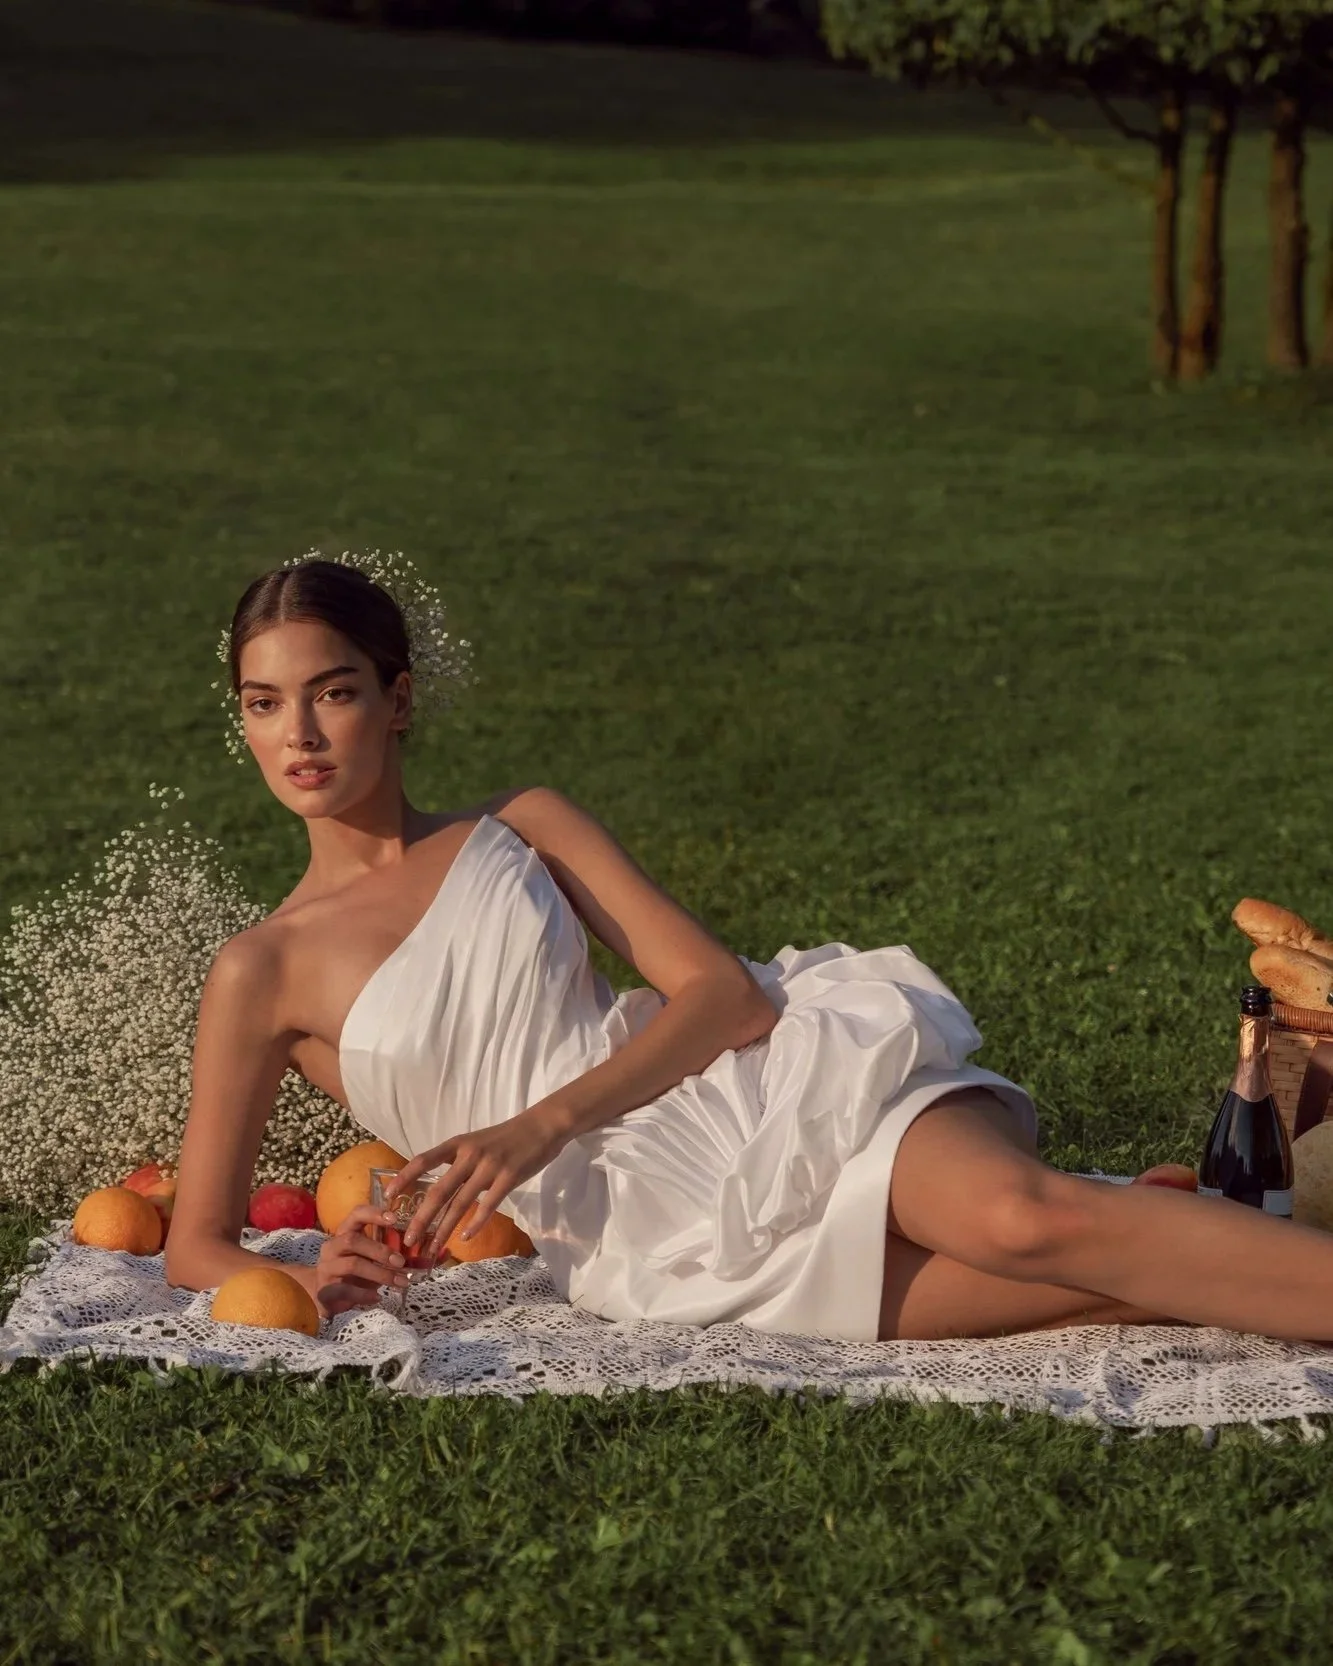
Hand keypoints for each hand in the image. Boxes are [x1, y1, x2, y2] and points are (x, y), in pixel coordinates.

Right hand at [305, 1202, 411, 1318]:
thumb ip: (385, 1254)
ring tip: (399, 1282)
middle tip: (401, 1262)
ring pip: (352, 1264)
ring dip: (380, 1274)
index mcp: (343, 1233)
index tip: (394, 1219)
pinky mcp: (324, 1289)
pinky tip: (378, 1297)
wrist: (323, 1296)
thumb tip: (416, 1258)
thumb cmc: (351, 1272)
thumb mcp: (367, 1259)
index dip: (374, 1214)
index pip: (355, 1215)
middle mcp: (332, 1247)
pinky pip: (346, 1289)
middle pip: (352, 1240)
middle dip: (380, 1250)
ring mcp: (327, 1268)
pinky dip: (365, 1294)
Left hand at [387, 1105, 569, 1261]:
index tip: (388, 1198)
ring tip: (432, 1247)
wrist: (541, 1126)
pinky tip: (465, 1238)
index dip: (403, 1179)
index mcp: (458, 1144)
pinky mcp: (509, 1178)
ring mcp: (490, 1167)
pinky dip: (475, 1224)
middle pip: (439, 1190)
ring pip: (460, 1204)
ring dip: (444, 1228)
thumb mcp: (475, 1142)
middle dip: (421, 1218)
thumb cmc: (506, 1137)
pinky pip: (488, 1206)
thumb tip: (437, 1188)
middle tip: (408, 1239)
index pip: (423, 1161)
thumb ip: (457, 1161)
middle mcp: (469, 1155)